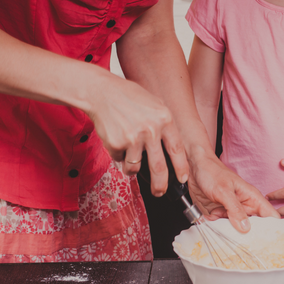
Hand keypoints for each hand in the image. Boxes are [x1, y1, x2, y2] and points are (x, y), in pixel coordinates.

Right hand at [85, 73, 189, 196]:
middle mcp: (151, 130)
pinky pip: (119, 159)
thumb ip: (164, 125)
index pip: (177, 150)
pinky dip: (118, 155)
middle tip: (159, 192)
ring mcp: (133, 137)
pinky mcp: (117, 143)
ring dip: (131, 168)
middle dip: (160, 185)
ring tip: (128, 156)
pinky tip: (116, 139)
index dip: (181, 168)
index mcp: (164, 119)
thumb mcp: (155, 104)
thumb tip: (173, 151)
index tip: (182, 179)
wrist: (101, 92)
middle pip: (159, 167)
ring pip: (135, 167)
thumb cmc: (129, 97)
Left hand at [186, 149, 278, 232]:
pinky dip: (215, 225)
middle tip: (239, 237)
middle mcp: (244, 206)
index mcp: (252, 198)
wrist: (193, 167)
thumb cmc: (212, 172)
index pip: (271, 216)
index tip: (269, 241)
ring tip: (218, 216)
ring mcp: (232, 211)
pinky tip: (210, 216)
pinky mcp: (220, 214)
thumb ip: (235, 209)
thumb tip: (246, 228)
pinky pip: (221, 226)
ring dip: (227, 228)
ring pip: (236, 229)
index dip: (274, 229)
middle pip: (254, 227)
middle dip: (247, 234)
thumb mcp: (224, 191)